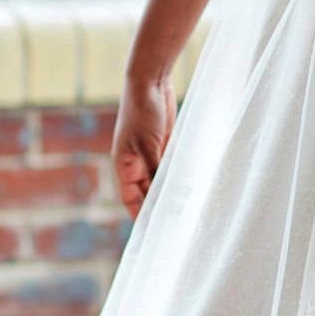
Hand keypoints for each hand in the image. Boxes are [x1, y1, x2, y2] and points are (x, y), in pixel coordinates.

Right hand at [111, 73, 176, 217]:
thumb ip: (157, 170)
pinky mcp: (163, 144)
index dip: (140, 216)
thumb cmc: (142, 111)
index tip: (152, 234)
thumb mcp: (149, 145)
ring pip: (161, 181)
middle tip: (176, 225)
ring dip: (171, 193)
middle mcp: (135, 163)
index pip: (131, 199)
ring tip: (186, 211)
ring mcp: (149, 154)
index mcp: (124, 165)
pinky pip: (170, 167)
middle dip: (159, 207)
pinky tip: (190, 188)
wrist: (150, 82)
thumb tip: (167, 196)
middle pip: (147, 192)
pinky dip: (178, 177)